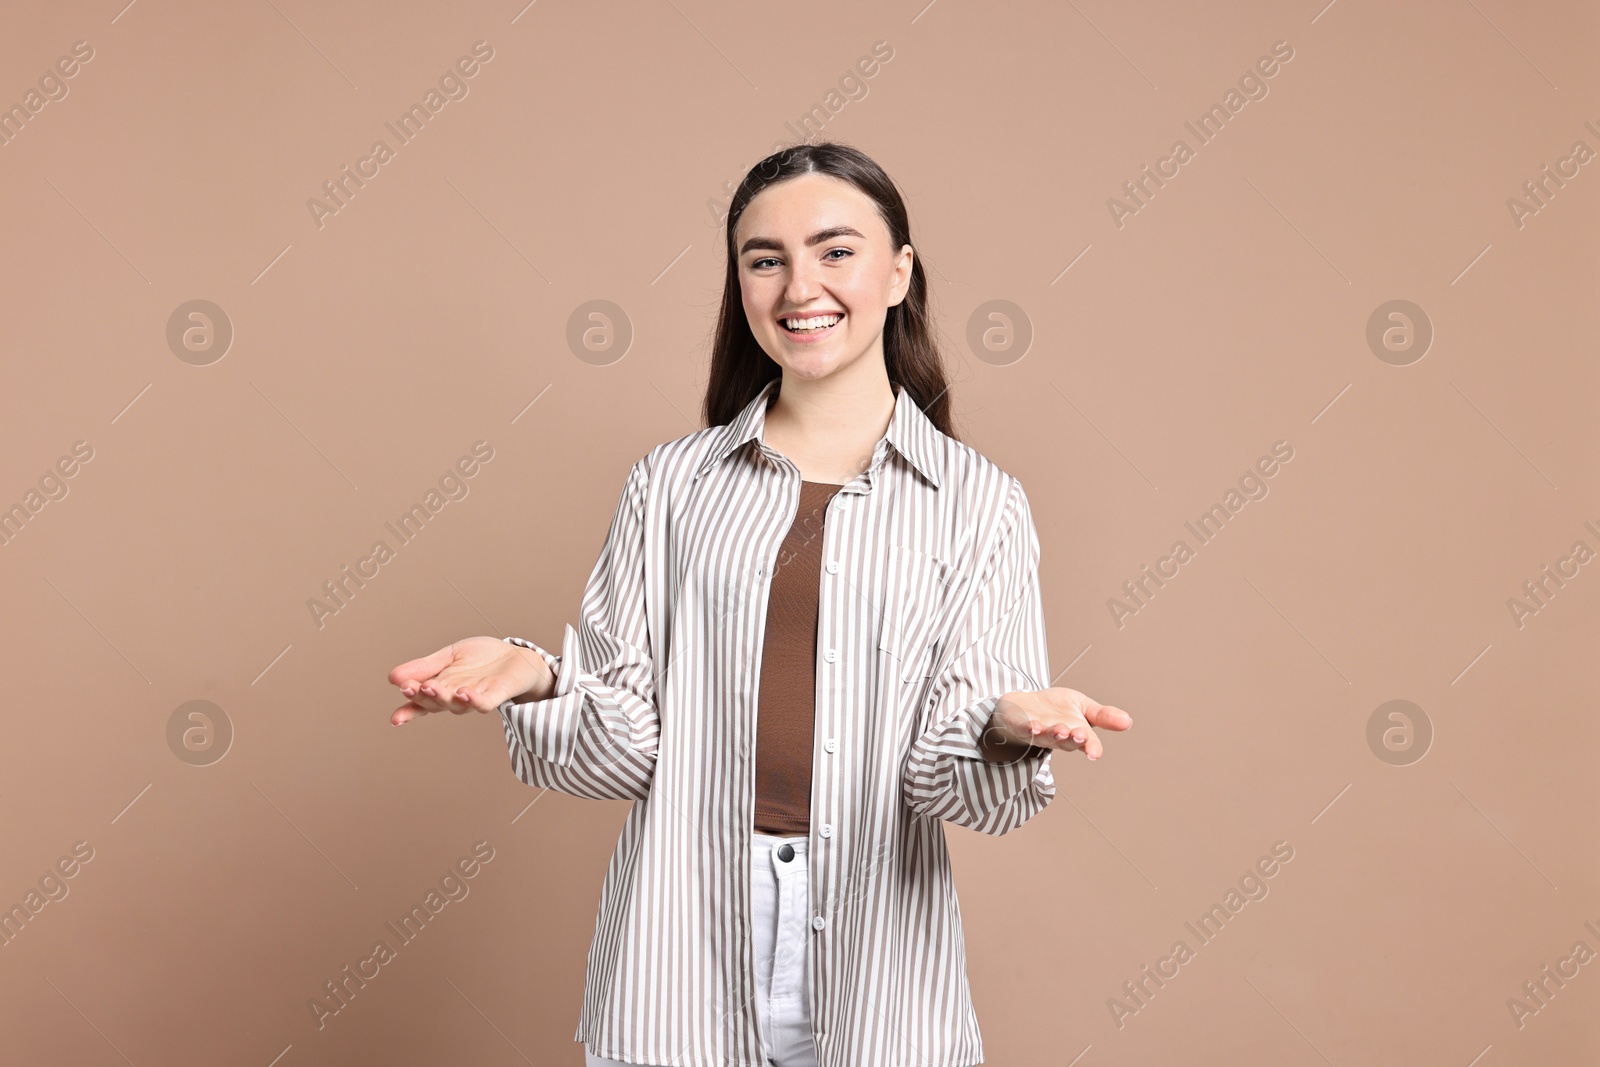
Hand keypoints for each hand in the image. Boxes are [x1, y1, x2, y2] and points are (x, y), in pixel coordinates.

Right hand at [387, 637, 552, 725]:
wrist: (516, 655)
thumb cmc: (482, 659)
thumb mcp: (449, 656)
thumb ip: (425, 666)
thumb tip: (392, 677)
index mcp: (441, 688)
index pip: (421, 704)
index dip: (408, 712)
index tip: (395, 719)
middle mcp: (456, 698)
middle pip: (435, 704)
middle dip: (421, 697)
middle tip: (410, 687)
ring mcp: (475, 698)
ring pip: (456, 705)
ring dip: (442, 698)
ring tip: (431, 688)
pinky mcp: (496, 695)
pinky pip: (483, 703)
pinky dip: (473, 700)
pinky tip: (463, 692)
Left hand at [986, 687, 1132, 759]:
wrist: (1024, 705)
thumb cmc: (1055, 709)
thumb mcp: (1082, 706)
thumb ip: (1103, 715)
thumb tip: (1128, 721)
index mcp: (1076, 733)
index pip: (1087, 742)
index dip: (1091, 747)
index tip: (1095, 752)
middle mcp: (1057, 737)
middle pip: (1067, 742)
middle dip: (1073, 739)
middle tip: (1079, 735)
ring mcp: (1038, 733)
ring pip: (1047, 737)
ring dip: (1054, 734)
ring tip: (1060, 730)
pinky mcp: (1020, 726)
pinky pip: (1023, 730)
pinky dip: (1028, 729)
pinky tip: (1033, 727)